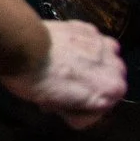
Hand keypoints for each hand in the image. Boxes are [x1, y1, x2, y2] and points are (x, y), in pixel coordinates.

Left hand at [2, 19, 126, 128]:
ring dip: (91, 66)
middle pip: (106, 85)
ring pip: (105, 62)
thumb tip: (68, 102)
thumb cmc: (37, 81)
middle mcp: (115, 70)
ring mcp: (105, 46)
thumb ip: (73, 107)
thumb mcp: (55, 105)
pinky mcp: (90, 28)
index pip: (96, 112)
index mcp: (109, 93)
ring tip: (68, 66)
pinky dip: (82, 47)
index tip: (61, 106)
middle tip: (65, 87)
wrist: (24, 46)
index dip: (77, 111)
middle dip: (89, 88)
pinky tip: (66, 49)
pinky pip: (93, 43)